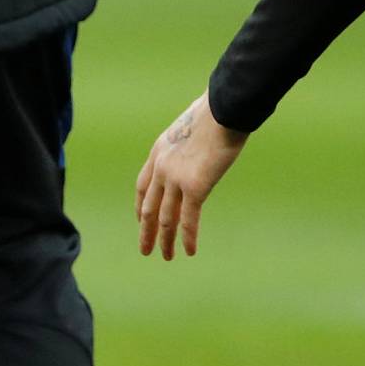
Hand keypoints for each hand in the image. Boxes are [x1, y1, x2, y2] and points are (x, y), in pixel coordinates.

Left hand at [135, 93, 246, 259]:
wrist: (224, 109)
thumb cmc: (216, 111)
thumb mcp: (192, 125)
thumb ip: (190, 140)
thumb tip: (202, 140)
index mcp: (159, 150)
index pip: (142, 185)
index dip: (140, 205)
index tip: (141, 219)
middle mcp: (161, 167)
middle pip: (148, 206)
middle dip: (145, 230)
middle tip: (145, 249)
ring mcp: (176, 178)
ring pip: (166, 218)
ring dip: (165, 240)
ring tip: (166, 257)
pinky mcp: (195, 187)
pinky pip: (189, 219)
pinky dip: (188, 238)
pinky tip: (189, 252)